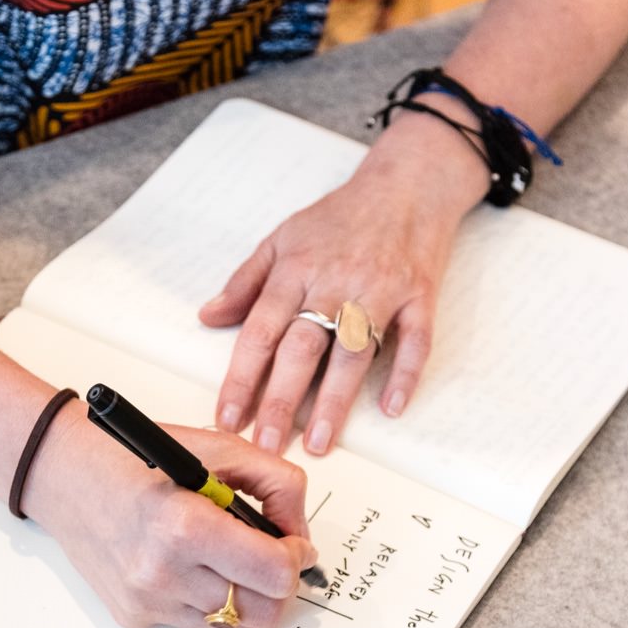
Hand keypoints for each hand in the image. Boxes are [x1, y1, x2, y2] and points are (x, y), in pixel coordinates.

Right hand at [24, 405, 317, 627]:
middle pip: (263, 613)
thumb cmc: (133, 457)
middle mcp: (162, 573)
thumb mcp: (217, 448)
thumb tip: (299, 533)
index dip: (296, 557)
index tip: (292, 542)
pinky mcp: (135, 618)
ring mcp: (147, 602)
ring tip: (241, 565)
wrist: (63, 475)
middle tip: (275, 557)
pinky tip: (201, 570)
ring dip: (251, 599)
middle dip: (282, 586)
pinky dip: (214, 605)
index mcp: (184, 526)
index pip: (274, 573)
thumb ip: (277, 483)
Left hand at [199, 111, 488, 454]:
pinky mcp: (418, 295)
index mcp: (296, 270)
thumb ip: (246, 282)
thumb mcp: (283, 238)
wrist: (407, 183)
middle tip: (268, 444)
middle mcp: (335, 283)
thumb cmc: (342, 215)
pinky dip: (406, 373)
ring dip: (335, 400)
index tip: (228, 416)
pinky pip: (415, 340)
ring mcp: (379, 290)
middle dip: (281, 400)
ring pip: (353, 352)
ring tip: (320, 442)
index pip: (260, 331)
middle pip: (303, 348)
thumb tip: (209, 316)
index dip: (242, 377)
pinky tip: (391, 407)